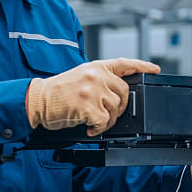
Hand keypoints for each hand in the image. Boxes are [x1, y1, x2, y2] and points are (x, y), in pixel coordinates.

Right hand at [25, 57, 159, 136]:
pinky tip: (88, 127)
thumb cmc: (56, 92)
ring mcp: (92, 90)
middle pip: (124, 92)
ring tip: (94, 121)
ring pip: (115, 109)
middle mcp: (96, 76)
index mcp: (95, 67)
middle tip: (108, 115)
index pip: (124, 63)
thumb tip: (116, 93)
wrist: (37, 100)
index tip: (154, 69)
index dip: (142, 66)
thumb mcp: (80, 77)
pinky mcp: (88, 106)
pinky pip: (104, 122)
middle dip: (120, 108)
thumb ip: (99, 80)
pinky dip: (98, 129)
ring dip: (108, 120)